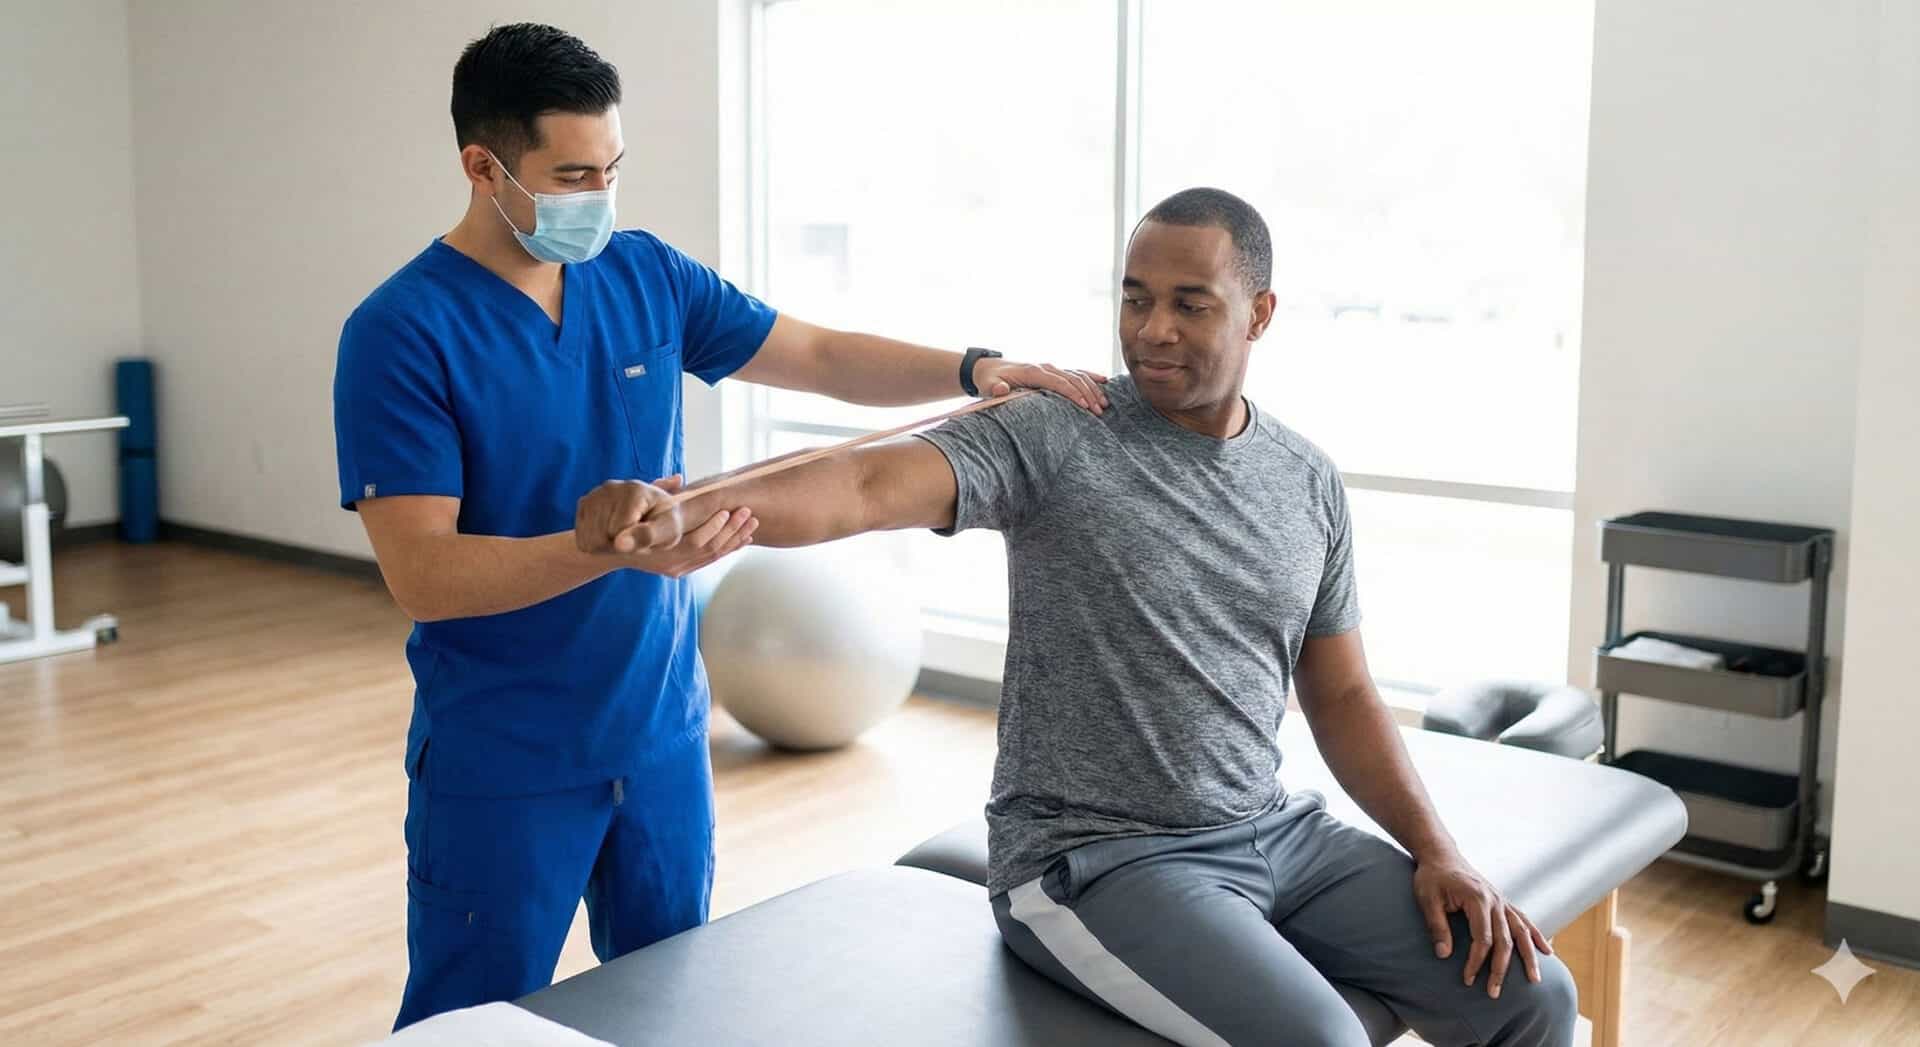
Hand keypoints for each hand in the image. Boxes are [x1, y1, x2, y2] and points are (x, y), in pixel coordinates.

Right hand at [575, 477, 685, 553]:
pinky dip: (596, 543)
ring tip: (625, 535)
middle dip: (618, 545)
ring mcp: (595, 494)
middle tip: (636, 536)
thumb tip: (619, 544)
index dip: (632, 543)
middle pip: (602, 537)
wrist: (655, 514)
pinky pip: (582, 539)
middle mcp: (611, 487)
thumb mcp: (668, 531)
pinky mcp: (584, 503)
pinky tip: (612, 533)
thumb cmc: (665, 524)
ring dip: (607, 546)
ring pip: (590, 540)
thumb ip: (647, 536)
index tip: (646, 534)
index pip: (618, 531)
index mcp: (635, 490)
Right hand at [629, 479, 757, 577]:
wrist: (607, 549)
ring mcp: (675, 569)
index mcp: (660, 548)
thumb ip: (659, 489)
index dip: (715, 527)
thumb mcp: (637, 500)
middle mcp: (670, 563)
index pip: (697, 541)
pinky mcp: (679, 570)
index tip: (728, 511)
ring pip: (712, 556)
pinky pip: (707, 561)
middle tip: (749, 514)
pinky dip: (726, 549)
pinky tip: (740, 540)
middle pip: (709, 550)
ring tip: (751, 524)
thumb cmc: (622, 519)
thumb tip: (679, 477)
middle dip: (731, 531)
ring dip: (733, 540)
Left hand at [974, 359, 1109, 414]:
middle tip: (1100, 411)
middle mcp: (1045, 368)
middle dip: (1088, 394)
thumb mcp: (988, 385)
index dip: (1072, 393)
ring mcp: (1050, 369)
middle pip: (1072, 379)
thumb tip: (1000, 389)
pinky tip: (1104, 382)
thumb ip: (995, 388)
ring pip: (1077, 375)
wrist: (988, 368)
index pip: (1058, 382)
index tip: (1085, 406)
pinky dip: (1089, 377)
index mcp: (1032, 371)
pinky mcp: (1052, 372)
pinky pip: (1075, 373)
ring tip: (1104, 404)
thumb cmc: (989, 380)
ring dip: (1092, 388)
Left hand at [1413, 851, 1551, 998]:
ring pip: (1522, 932)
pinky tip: (1548, 951)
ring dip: (1529, 957)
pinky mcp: (1503, 901)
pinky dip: (1537, 936)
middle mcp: (1495, 900)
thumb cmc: (1431, 877)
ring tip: (1535, 980)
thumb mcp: (1427, 899)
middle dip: (1500, 969)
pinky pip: (1524, 920)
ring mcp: (1502, 900)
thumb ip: (1437, 926)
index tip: (1467, 979)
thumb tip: (1443, 955)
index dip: (1476, 961)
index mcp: (1477, 898)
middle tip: (1494, 992)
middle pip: (1505, 940)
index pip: (1482, 938)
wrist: (1441, 855)